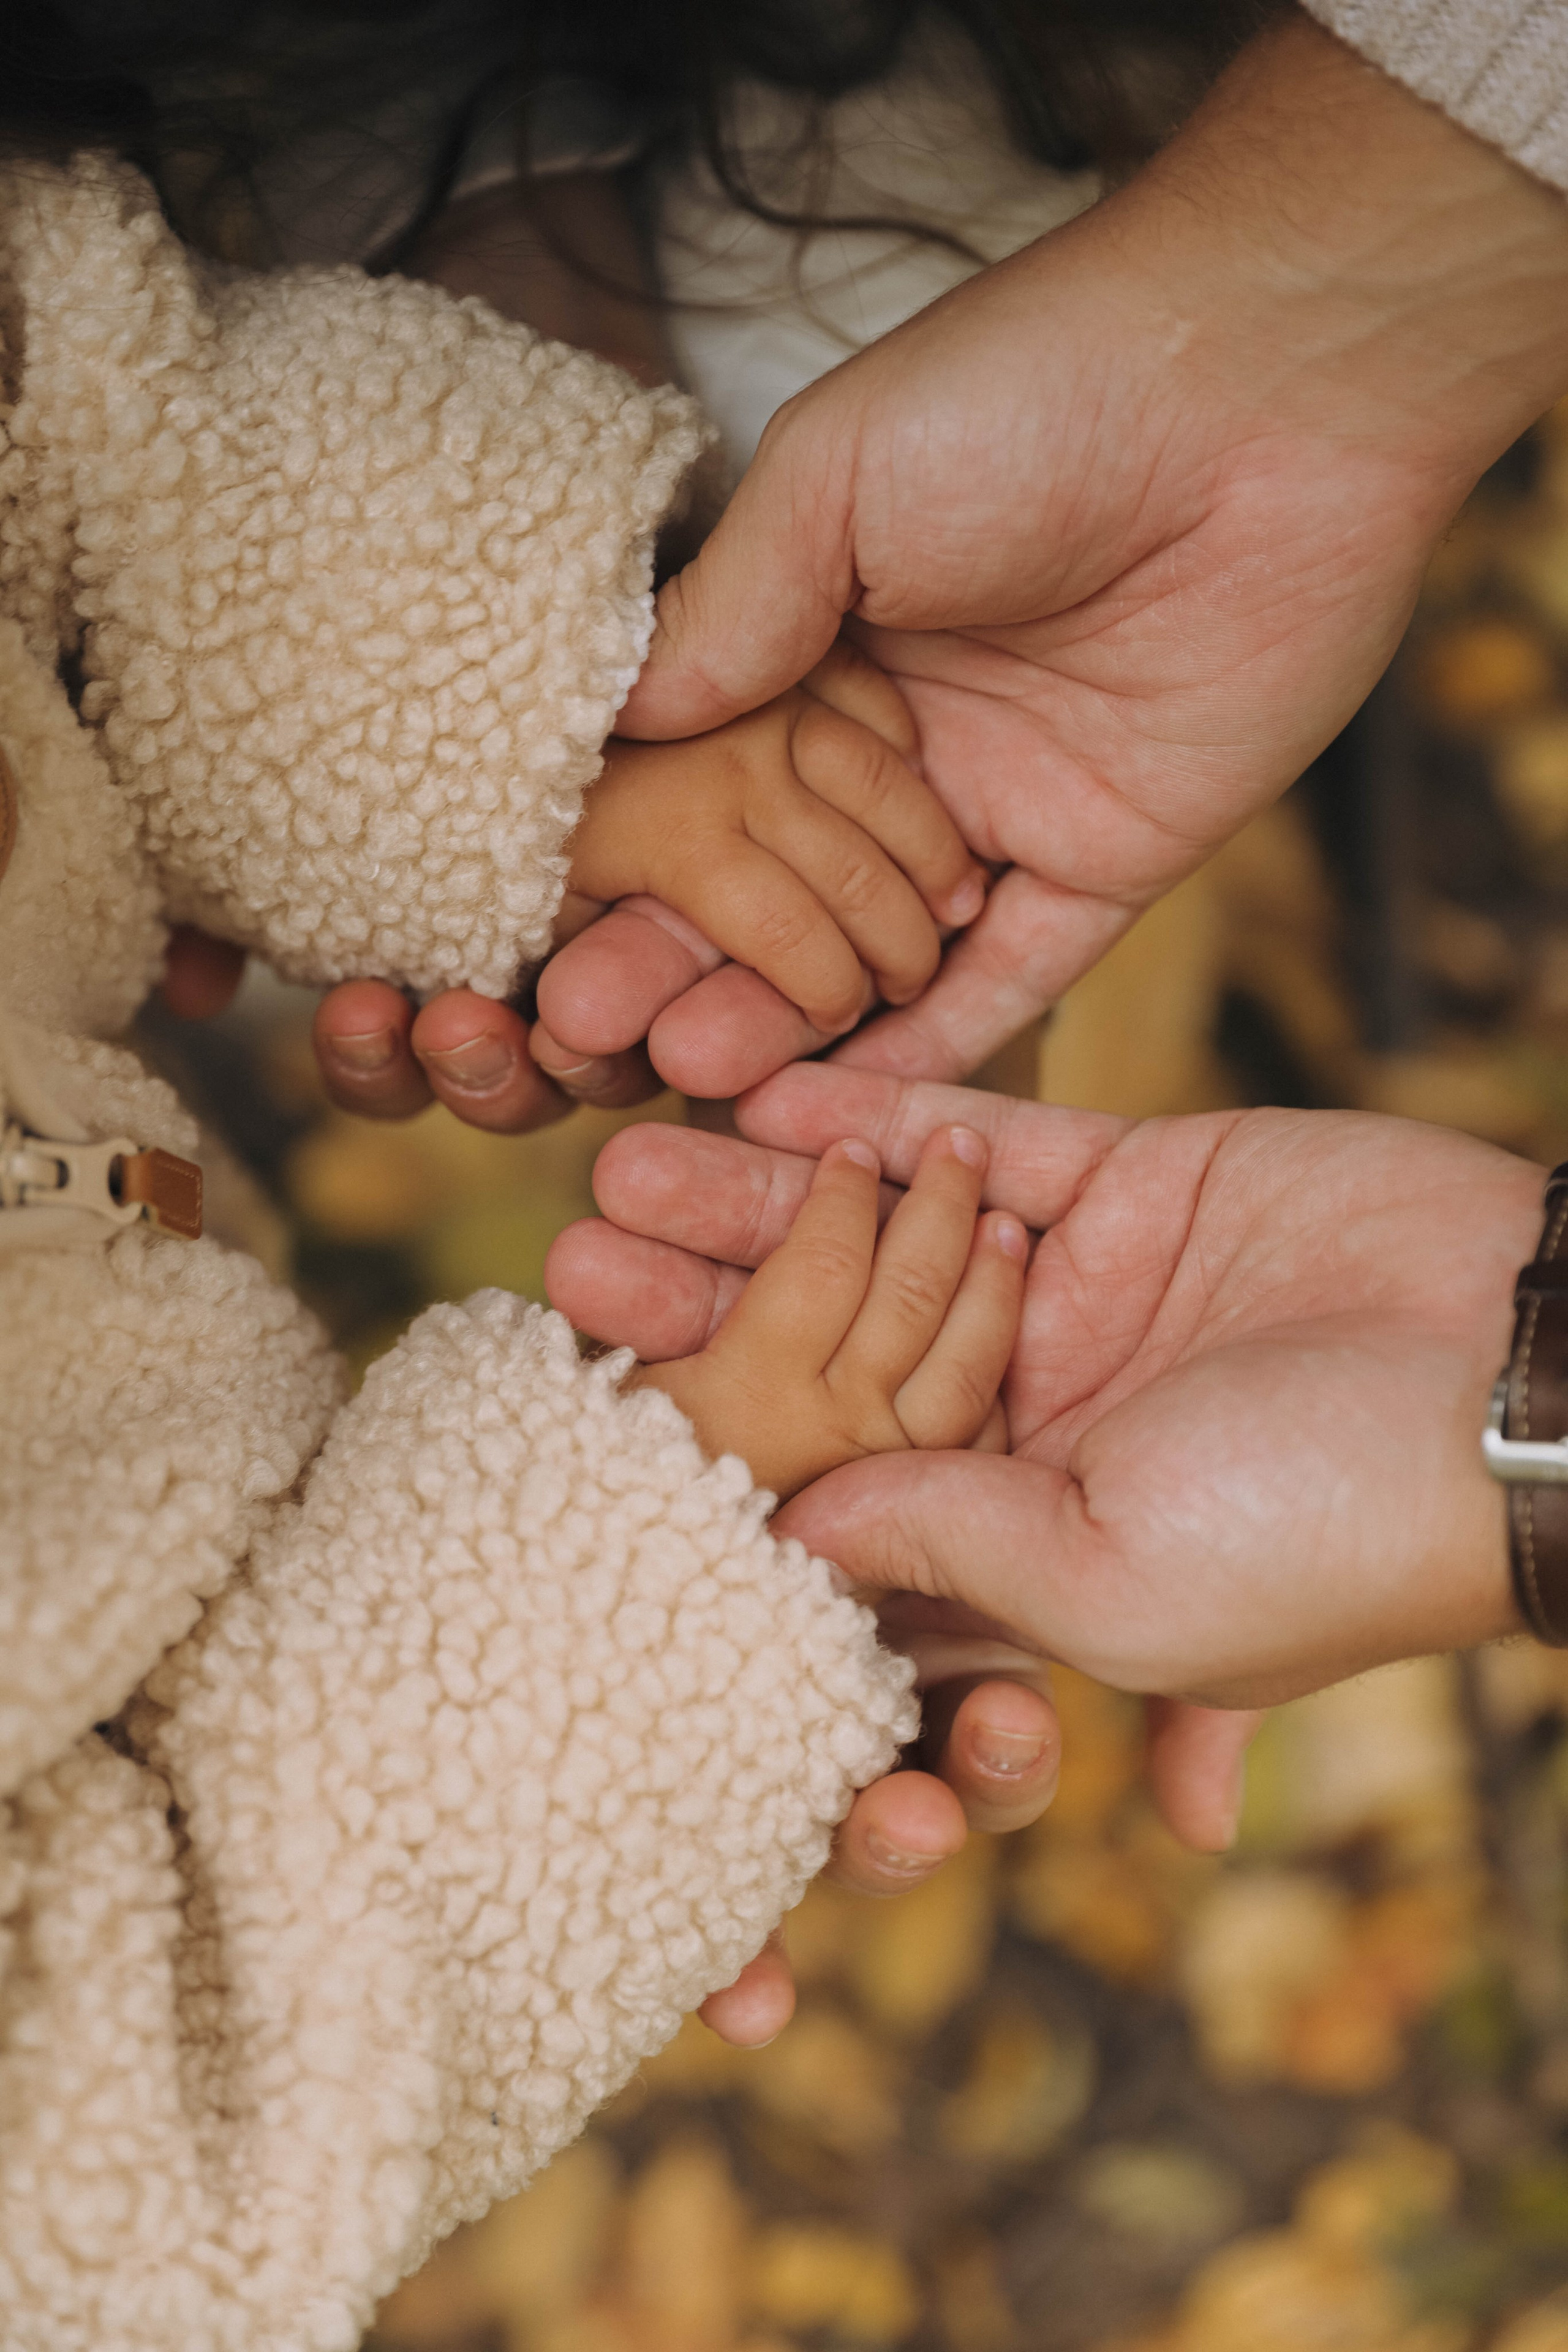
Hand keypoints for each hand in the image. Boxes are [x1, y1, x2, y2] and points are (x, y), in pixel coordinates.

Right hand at [528, 12, 1567, 1097]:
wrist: (1265, 392)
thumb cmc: (1035, 392)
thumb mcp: (839, 478)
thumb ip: (732, 612)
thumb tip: (614, 728)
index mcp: (824, 645)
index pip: (701, 789)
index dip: (625, 869)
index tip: (542, 939)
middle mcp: (902, 744)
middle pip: (770, 887)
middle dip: (680, 965)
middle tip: (588, 1042)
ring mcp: (1001, 813)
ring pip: (875, 952)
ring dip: (783, 1020)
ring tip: (688, 1072)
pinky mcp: (1105, 863)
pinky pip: (1013, 982)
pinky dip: (932, 1044)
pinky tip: (839, 1103)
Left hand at [548, 1074, 1541, 1979]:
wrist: (1511, 1369)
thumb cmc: (1329, 1527)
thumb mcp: (1115, 1587)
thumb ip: (944, 1554)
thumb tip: (792, 1534)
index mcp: (1024, 1550)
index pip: (839, 1518)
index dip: (715, 1481)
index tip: (592, 1443)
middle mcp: (1031, 1423)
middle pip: (825, 1366)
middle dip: (704, 1328)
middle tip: (567, 1283)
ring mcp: (1071, 1296)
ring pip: (875, 1245)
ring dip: (754, 1208)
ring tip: (616, 1172)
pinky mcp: (1120, 1184)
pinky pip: (972, 1139)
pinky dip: (871, 1117)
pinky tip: (756, 1091)